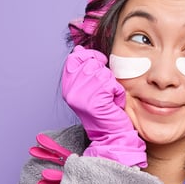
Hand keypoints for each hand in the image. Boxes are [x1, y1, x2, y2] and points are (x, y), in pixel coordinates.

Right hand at [62, 46, 146, 167]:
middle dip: (104, 73)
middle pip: (91, 63)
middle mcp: (70, 91)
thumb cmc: (105, 110)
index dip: (89, 56)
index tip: (99, 64)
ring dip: (112, 84)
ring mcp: (81, 96)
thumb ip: (84, 69)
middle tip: (105, 89)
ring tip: (109, 98)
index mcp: (67, 86)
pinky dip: (117, 92)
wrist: (110, 133)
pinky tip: (113, 103)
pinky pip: (112, 85)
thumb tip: (80, 49)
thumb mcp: (91, 87)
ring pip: (103, 73)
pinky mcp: (95, 102)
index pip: (74, 58)